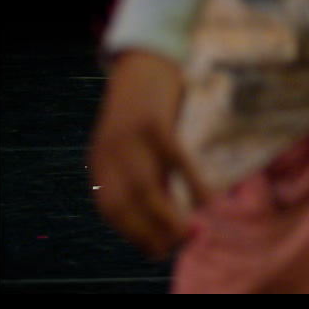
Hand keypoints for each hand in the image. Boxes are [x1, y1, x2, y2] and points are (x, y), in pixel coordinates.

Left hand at [88, 50, 210, 257]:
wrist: (144, 58)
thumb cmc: (146, 107)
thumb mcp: (139, 146)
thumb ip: (151, 175)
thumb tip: (172, 215)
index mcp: (100, 162)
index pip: (111, 210)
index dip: (135, 234)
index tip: (159, 250)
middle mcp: (109, 155)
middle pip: (125, 206)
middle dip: (152, 233)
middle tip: (179, 246)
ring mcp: (130, 139)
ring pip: (146, 190)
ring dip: (169, 218)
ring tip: (192, 234)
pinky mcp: (154, 123)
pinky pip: (175, 161)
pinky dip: (192, 184)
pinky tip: (208, 200)